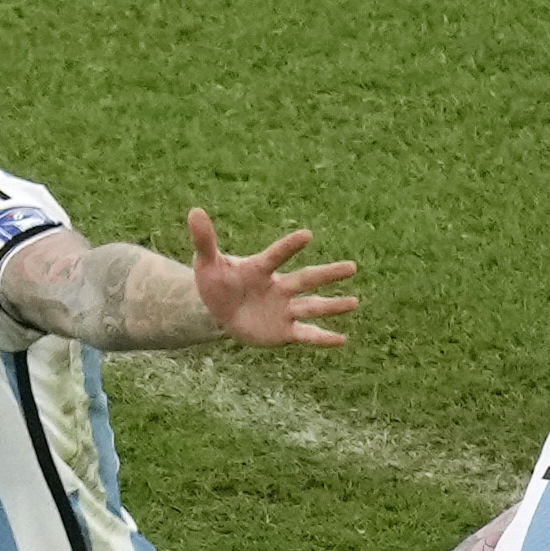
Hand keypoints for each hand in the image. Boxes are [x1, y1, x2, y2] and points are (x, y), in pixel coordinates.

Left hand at [186, 209, 358, 347]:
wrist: (222, 312)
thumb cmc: (218, 283)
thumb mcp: (207, 264)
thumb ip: (204, 240)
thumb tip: (195, 211)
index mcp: (261, 269)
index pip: (276, 256)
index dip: (288, 246)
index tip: (306, 235)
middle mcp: (280, 287)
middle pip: (305, 279)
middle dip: (327, 274)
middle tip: (352, 267)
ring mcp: (285, 309)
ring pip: (312, 306)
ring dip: (332, 306)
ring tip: (354, 302)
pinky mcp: (285, 331)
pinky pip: (307, 334)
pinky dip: (323, 338)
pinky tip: (342, 339)